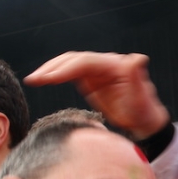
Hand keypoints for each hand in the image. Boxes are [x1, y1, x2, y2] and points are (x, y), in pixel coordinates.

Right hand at [24, 52, 169, 138]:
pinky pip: (69, 73)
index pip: (85, 62)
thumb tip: (138, 58)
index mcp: (115, 65)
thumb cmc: (144, 111)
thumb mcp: (142, 98)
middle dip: (52, 68)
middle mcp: (105, 63)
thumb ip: (137, 78)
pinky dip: (55, 75)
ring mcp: (97, 70)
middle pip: (73, 60)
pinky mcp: (91, 79)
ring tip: (33, 81)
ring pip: (68, 64)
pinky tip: (42, 81)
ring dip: (50, 71)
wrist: (144, 120)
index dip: (65, 68)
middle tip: (33, 80)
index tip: (47, 79)